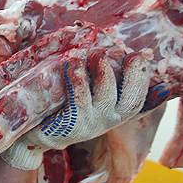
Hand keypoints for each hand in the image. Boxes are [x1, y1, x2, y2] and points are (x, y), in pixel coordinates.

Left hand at [2, 51, 152, 169]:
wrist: (38, 130)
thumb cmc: (68, 104)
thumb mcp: (93, 91)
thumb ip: (111, 75)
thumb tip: (144, 53)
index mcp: (116, 111)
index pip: (139, 97)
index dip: (144, 78)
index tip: (142, 56)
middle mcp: (108, 120)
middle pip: (130, 101)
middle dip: (134, 76)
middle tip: (131, 54)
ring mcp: (91, 125)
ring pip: (105, 98)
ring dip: (103, 73)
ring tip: (97, 54)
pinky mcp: (71, 125)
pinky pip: (79, 102)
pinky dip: (78, 81)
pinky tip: (73, 63)